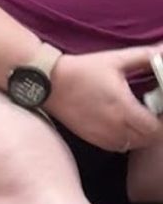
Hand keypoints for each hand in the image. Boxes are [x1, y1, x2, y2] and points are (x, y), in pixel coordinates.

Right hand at [46, 47, 161, 151]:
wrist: (52, 85)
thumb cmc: (84, 71)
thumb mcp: (117, 60)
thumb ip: (146, 57)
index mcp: (124, 109)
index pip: (156, 128)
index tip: (162, 107)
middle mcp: (115, 129)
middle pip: (147, 140)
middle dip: (156, 128)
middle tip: (155, 110)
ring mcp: (103, 138)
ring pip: (134, 145)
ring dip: (142, 135)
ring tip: (141, 116)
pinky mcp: (94, 140)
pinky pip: (119, 146)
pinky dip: (127, 138)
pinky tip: (125, 122)